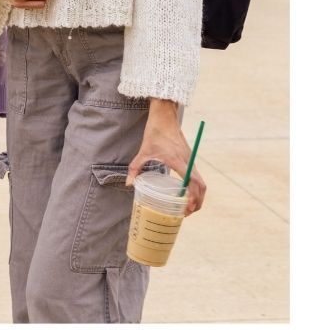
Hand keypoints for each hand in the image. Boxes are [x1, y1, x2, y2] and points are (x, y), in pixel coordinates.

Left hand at [127, 100, 205, 215]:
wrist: (165, 116)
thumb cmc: (155, 132)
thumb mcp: (143, 151)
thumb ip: (136, 168)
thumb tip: (129, 184)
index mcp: (178, 161)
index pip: (192, 183)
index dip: (193, 198)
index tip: (187, 209)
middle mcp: (188, 161)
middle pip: (201, 186)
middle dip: (197, 202)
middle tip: (187, 213)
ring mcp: (191, 159)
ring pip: (201, 182)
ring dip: (198, 196)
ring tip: (187, 206)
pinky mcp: (189, 157)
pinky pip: (197, 175)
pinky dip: (195, 187)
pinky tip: (186, 193)